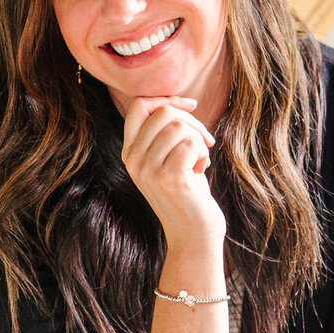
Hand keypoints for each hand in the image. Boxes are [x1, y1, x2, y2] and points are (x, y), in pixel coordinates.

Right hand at [121, 96, 225, 248]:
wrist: (193, 234)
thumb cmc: (187, 192)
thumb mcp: (167, 159)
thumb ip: (164, 134)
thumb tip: (179, 103)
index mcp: (129, 152)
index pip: (139, 106)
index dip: (167, 99)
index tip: (191, 104)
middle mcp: (133, 160)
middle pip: (163, 112)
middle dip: (192, 121)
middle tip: (204, 142)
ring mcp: (149, 170)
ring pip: (179, 127)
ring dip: (199, 140)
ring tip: (199, 161)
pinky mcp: (169, 178)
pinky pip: (191, 144)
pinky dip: (203, 153)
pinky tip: (201, 170)